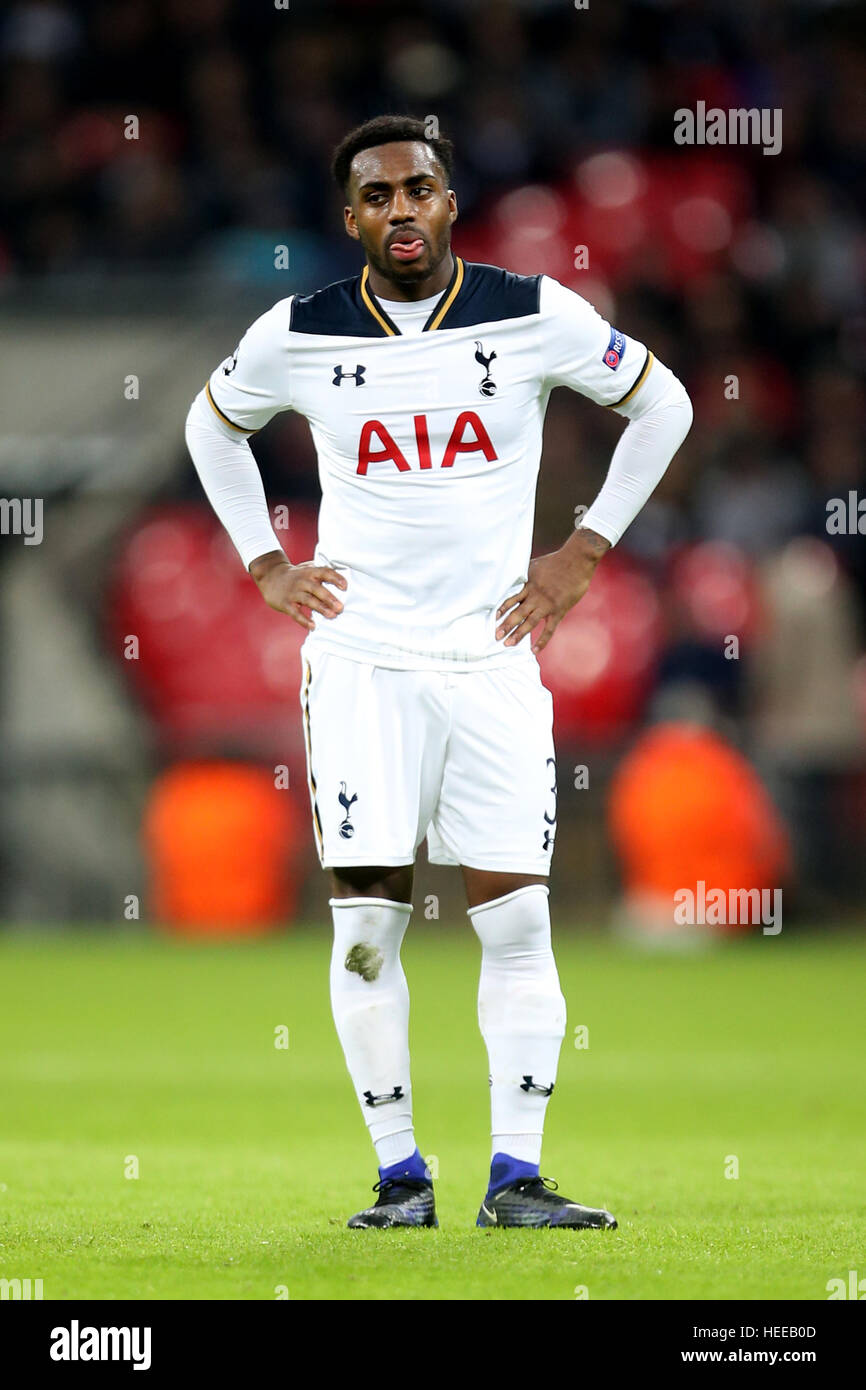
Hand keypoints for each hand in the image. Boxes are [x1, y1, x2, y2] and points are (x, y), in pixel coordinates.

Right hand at [249, 550, 346, 631]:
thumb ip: (322, 571)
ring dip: (321, 608)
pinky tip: (313, 626)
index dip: (335, 578)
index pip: (324, 572)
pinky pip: (295, 613)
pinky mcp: (285, 603)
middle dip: (329, 598)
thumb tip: (345, 573)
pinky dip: (304, 620)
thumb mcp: (307, 568)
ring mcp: (293, 593)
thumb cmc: (295, 574)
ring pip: (308, 601)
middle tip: (341, 608)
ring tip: (332, 616)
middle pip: (317, 589)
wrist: (270, 575)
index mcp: (310, 572)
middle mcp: (302, 581)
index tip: (345, 587)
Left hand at [495, 527, 609, 653]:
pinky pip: (549, 629)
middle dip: (506, 625)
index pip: (511, 599)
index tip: (494, 618)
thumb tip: (516, 576)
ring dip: (518, 633)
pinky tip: (534, 650)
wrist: (576, 560)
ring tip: (508, 644)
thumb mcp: (535, 565)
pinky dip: (541, 640)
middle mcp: (535, 596)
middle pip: (517, 613)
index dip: (502, 609)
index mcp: (529, 585)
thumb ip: (526, 574)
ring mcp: (547, 604)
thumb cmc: (557, 561)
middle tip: (496, 636)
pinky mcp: (559, 610)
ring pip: (529, 622)